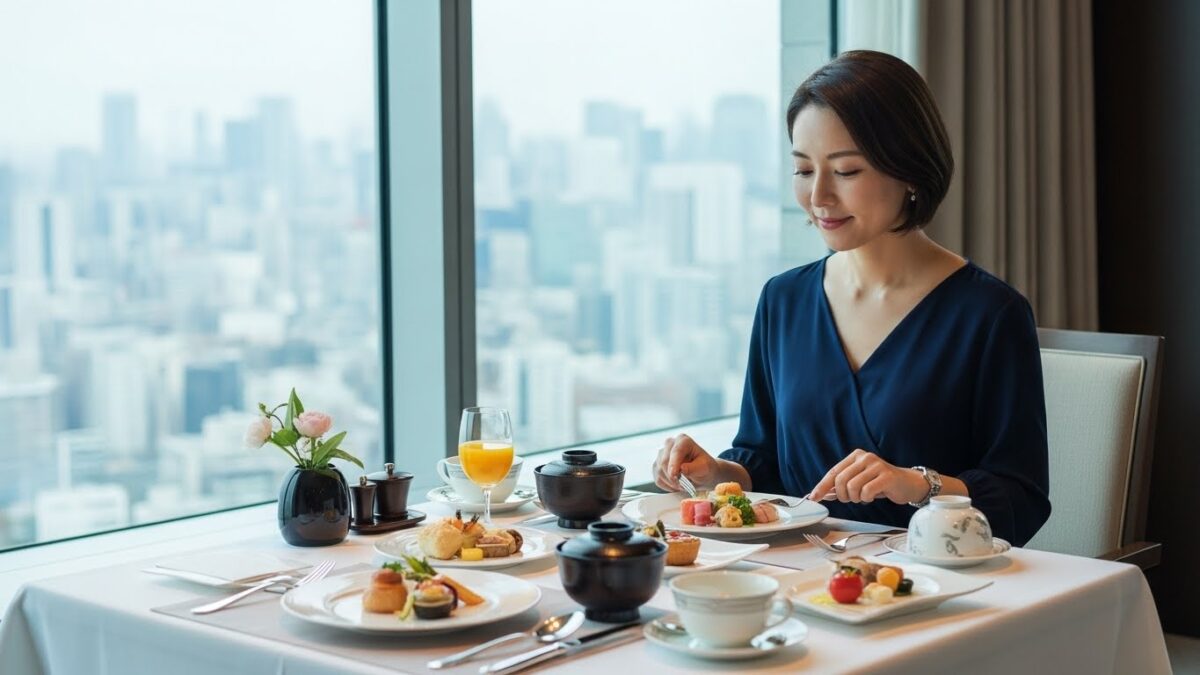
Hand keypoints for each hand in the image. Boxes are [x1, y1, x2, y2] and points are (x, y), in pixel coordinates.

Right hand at [652, 434, 720, 491]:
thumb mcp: (705, 468)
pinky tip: (677, 484)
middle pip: (664, 461)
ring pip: (659, 471)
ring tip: (683, 484)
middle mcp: (669, 444)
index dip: (674, 464)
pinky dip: (668, 486)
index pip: (676, 451)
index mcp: (683, 440)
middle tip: (684, 485)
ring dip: (671, 482)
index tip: (674, 475)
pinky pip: (658, 479)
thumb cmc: (705, 468)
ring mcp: (661, 455)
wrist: (702, 474)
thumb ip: (694, 468)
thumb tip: (682, 469)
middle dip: (673, 476)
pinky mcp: (656, 466)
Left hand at [808, 449, 928, 504]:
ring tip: (863, 497)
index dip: (822, 486)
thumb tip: (821, 494)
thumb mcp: (858, 482)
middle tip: (851, 499)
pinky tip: (872, 496)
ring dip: (856, 498)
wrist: (907, 484)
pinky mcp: (886, 476)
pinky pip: (866, 491)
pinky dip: (866, 498)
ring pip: (852, 487)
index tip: (814, 497)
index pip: (833, 472)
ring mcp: (876, 465)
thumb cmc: (880, 483)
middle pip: (840, 480)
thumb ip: (840, 486)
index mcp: (855, 456)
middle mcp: (865, 457)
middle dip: (842, 495)